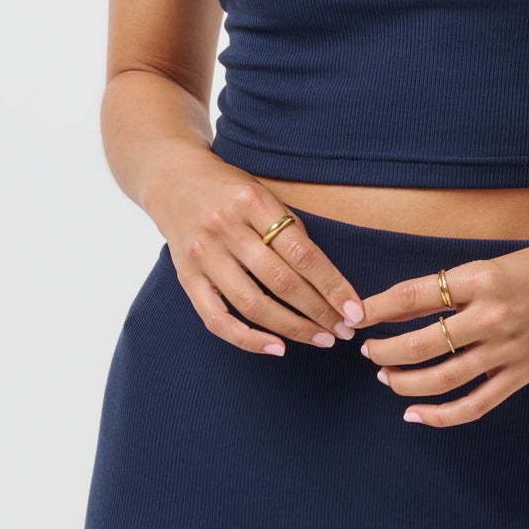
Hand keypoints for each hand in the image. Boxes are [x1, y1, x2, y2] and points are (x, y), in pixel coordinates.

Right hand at [145, 152, 365, 355]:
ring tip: (321, 339)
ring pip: (253, 304)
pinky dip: (248, 339)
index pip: (302, 252)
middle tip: (345, 330)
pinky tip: (277, 347)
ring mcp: (203, 255)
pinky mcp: (186, 278)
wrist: (173, 180)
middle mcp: (226, 229)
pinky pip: (217, 319)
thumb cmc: (230, 189)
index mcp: (253, 202)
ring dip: (292, 328)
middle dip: (319, 311)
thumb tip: (326, 278)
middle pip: (281, 281)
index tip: (355, 308)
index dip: (332, 285)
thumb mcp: (263, 193)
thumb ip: (288, 229)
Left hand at [358, 233, 528, 425]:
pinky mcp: (521, 374)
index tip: (357, 316)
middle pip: (422, 344)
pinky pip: (474, 405)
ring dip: (405, 381)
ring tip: (385, 376)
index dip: (378, 308)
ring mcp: (508, 350)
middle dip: (385, 350)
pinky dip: (441, 415)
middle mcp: (492, 316)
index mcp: (481, 279)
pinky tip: (415, 414)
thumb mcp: (490, 265)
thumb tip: (401, 307)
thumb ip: (451, 288)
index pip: (414, 296)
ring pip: (442, 378)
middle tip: (367, 349)